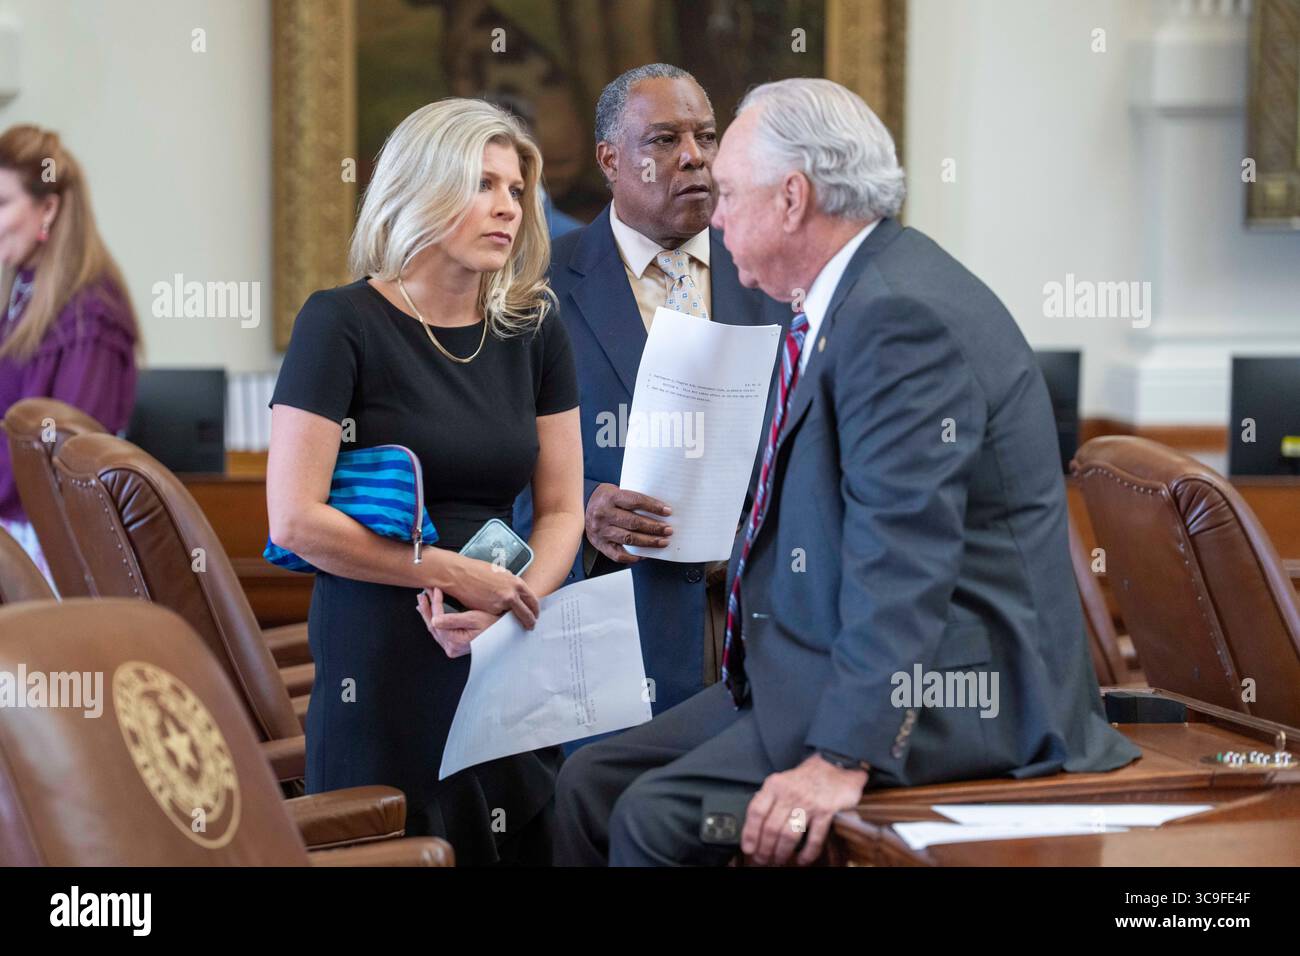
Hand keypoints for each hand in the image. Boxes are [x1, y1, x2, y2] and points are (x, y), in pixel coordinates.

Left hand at [417, 587, 498, 657]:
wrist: (506, 633)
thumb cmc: (495, 625)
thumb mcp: (474, 619)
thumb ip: (452, 620)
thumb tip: (434, 620)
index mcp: (455, 642)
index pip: (438, 619)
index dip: (435, 603)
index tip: (434, 590)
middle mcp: (452, 647)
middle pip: (433, 625)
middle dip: (427, 608)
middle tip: (423, 594)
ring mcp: (453, 648)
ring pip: (435, 628)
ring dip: (429, 614)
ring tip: (424, 601)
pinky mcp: (455, 645)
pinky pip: (440, 632)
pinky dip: (435, 620)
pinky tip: (432, 613)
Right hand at [444, 555, 538, 627]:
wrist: (459, 574)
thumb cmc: (476, 571)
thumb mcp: (500, 573)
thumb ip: (510, 584)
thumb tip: (515, 592)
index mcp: (516, 582)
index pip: (532, 599)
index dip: (535, 609)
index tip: (535, 614)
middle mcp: (511, 594)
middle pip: (526, 613)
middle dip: (529, 621)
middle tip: (530, 625)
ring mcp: (501, 604)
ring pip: (510, 616)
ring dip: (509, 618)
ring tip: (503, 614)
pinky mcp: (490, 611)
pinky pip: (496, 617)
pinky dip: (495, 616)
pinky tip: (489, 610)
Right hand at [584, 483, 672, 564]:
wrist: (582, 507)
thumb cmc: (606, 499)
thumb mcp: (616, 491)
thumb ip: (633, 500)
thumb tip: (659, 511)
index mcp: (610, 497)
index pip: (635, 501)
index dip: (653, 506)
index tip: (667, 511)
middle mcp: (603, 514)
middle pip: (633, 522)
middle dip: (654, 527)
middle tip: (668, 530)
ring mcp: (600, 531)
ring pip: (628, 539)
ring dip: (648, 542)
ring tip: (663, 542)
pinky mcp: (600, 544)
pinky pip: (618, 555)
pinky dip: (633, 557)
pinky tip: (645, 555)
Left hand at [741, 754, 867, 865]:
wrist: (834, 765)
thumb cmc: (806, 777)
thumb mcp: (782, 781)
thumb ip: (769, 799)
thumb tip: (754, 826)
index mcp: (774, 785)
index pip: (756, 812)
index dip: (750, 833)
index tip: (748, 848)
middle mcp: (789, 793)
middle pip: (771, 827)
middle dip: (765, 849)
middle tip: (763, 860)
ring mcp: (808, 802)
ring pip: (789, 835)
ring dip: (782, 852)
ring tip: (779, 860)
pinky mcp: (826, 811)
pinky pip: (814, 837)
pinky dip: (808, 853)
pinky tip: (803, 860)